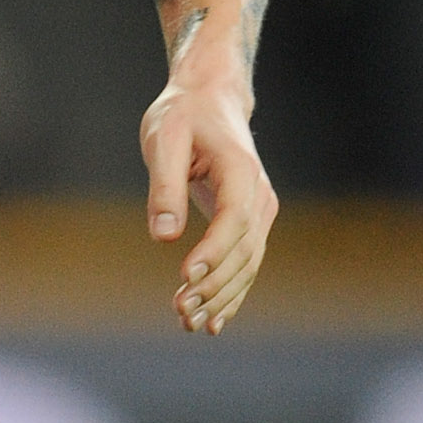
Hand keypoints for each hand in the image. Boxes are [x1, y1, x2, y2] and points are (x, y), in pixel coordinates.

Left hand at [141, 74, 278, 333]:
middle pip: (243, 252)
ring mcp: (259, 212)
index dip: (212, 252)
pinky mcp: (249, 224)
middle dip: (213, 286)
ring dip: (220, 298)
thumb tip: (163, 236)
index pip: (233, 220)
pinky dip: (230, 295)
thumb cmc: (183, 114)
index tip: (185, 277)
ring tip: (188, 323)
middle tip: (179, 311)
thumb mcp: (164, 139)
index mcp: (240, 172)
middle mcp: (258, 197)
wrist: (210, 99)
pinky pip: (244, 265)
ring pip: (246, 266)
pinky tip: (212, 322)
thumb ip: (164, 185)